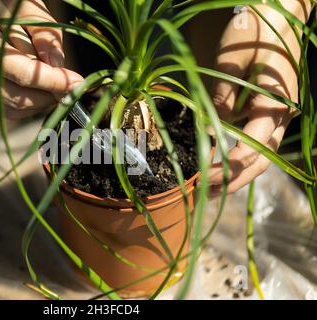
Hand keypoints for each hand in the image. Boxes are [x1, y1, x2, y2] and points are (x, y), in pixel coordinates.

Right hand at [0, 0, 83, 118]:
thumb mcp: (25, 7)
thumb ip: (43, 33)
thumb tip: (57, 65)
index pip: (23, 74)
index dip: (54, 82)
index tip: (78, 83)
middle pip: (19, 98)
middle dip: (50, 95)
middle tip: (71, 87)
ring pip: (14, 109)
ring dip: (41, 102)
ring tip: (56, 86)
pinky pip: (6, 109)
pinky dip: (28, 104)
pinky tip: (39, 88)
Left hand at [209, 1, 310, 195]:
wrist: (278, 14)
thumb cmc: (254, 32)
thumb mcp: (231, 61)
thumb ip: (222, 98)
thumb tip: (212, 131)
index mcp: (275, 104)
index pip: (254, 147)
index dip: (229, 167)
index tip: (203, 177)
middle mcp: (281, 115)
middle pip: (261, 160)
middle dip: (232, 179)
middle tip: (203, 191)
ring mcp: (277, 115)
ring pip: (259, 154)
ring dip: (235, 173)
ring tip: (206, 186)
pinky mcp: (268, 112)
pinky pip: (255, 141)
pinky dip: (236, 156)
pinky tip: (215, 163)